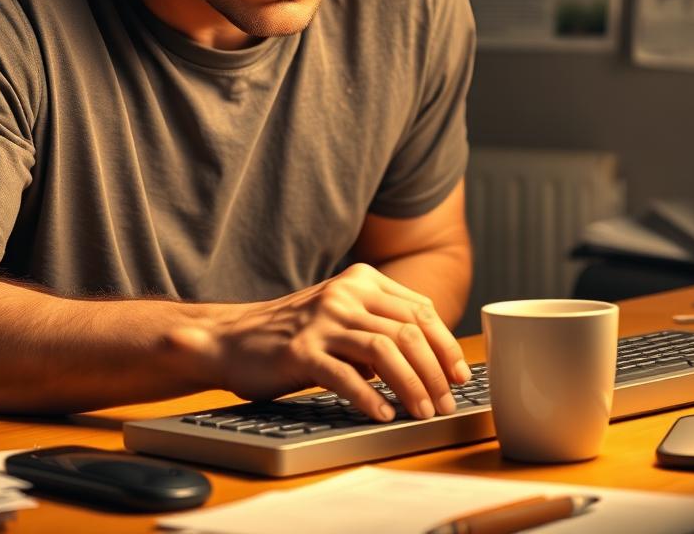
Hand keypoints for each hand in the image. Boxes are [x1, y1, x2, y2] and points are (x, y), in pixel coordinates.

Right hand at [197, 263, 472, 421]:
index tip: (459, 376)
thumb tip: (432, 361)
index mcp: (361, 280)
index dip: (446, 345)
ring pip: (385, 349)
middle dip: (436, 371)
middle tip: (445, 403)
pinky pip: (345, 374)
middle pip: (409, 330)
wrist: (233, 338)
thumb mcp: (342, 316)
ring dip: (412, 386)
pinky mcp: (300, 350)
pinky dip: (369, 397)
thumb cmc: (294, 333)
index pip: (421, 310)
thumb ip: (380, 325)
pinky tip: (382, 413)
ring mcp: (322, 320)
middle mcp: (345, 294)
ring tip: (421, 412)